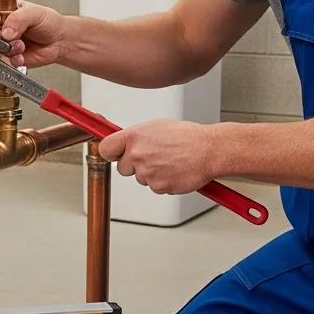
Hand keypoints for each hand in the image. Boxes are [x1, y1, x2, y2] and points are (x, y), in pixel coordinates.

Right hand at [0, 0, 68, 68]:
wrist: (58, 42)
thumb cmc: (48, 22)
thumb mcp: (35, 13)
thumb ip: (19, 18)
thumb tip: (6, 31)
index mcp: (0, 9)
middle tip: (9, 37)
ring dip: (2, 50)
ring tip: (19, 48)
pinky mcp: (4, 57)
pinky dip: (8, 61)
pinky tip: (20, 57)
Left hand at [97, 120, 215, 194]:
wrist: (208, 150)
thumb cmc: (187, 136)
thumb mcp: (156, 126)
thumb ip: (137, 137)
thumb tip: (126, 143)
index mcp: (134, 136)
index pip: (106, 148)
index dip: (110, 153)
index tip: (113, 154)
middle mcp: (137, 154)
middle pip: (122, 168)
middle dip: (134, 165)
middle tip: (152, 158)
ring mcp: (147, 172)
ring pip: (141, 178)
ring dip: (151, 173)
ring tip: (169, 161)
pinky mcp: (158, 186)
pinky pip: (155, 187)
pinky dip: (164, 181)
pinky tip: (175, 170)